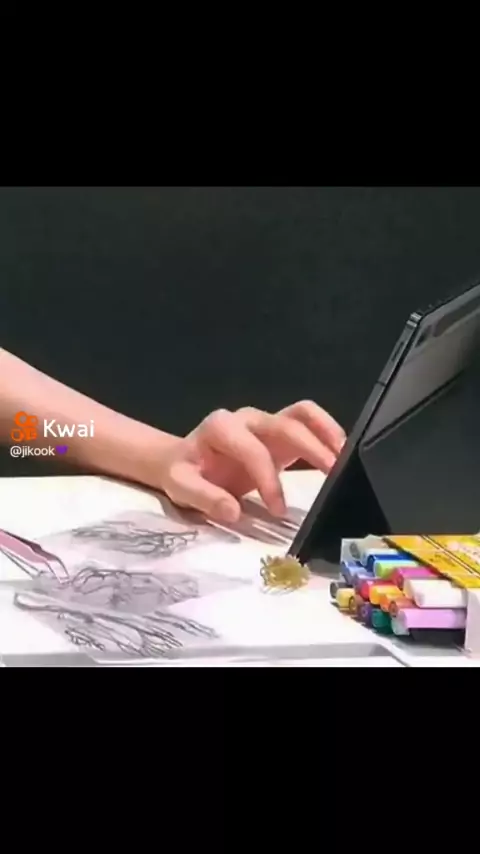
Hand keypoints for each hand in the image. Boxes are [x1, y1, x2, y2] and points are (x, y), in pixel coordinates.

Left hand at [157, 401, 344, 522]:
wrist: (182, 459)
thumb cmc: (183, 472)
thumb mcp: (181, 486)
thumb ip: (205, 497)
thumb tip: (233, 511)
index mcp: (221, 428)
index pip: (253, 450)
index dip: (268, 479)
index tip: (278, 510)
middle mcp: (247, 419)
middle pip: (286, 424)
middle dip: (311, 448)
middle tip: (334, 475)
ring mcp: (266, 423)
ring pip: (303, 413)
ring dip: (326, 432)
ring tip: (346, 458)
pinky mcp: (279, 434)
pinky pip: (307, 423)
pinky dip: (326, 434)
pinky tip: (341, 455)